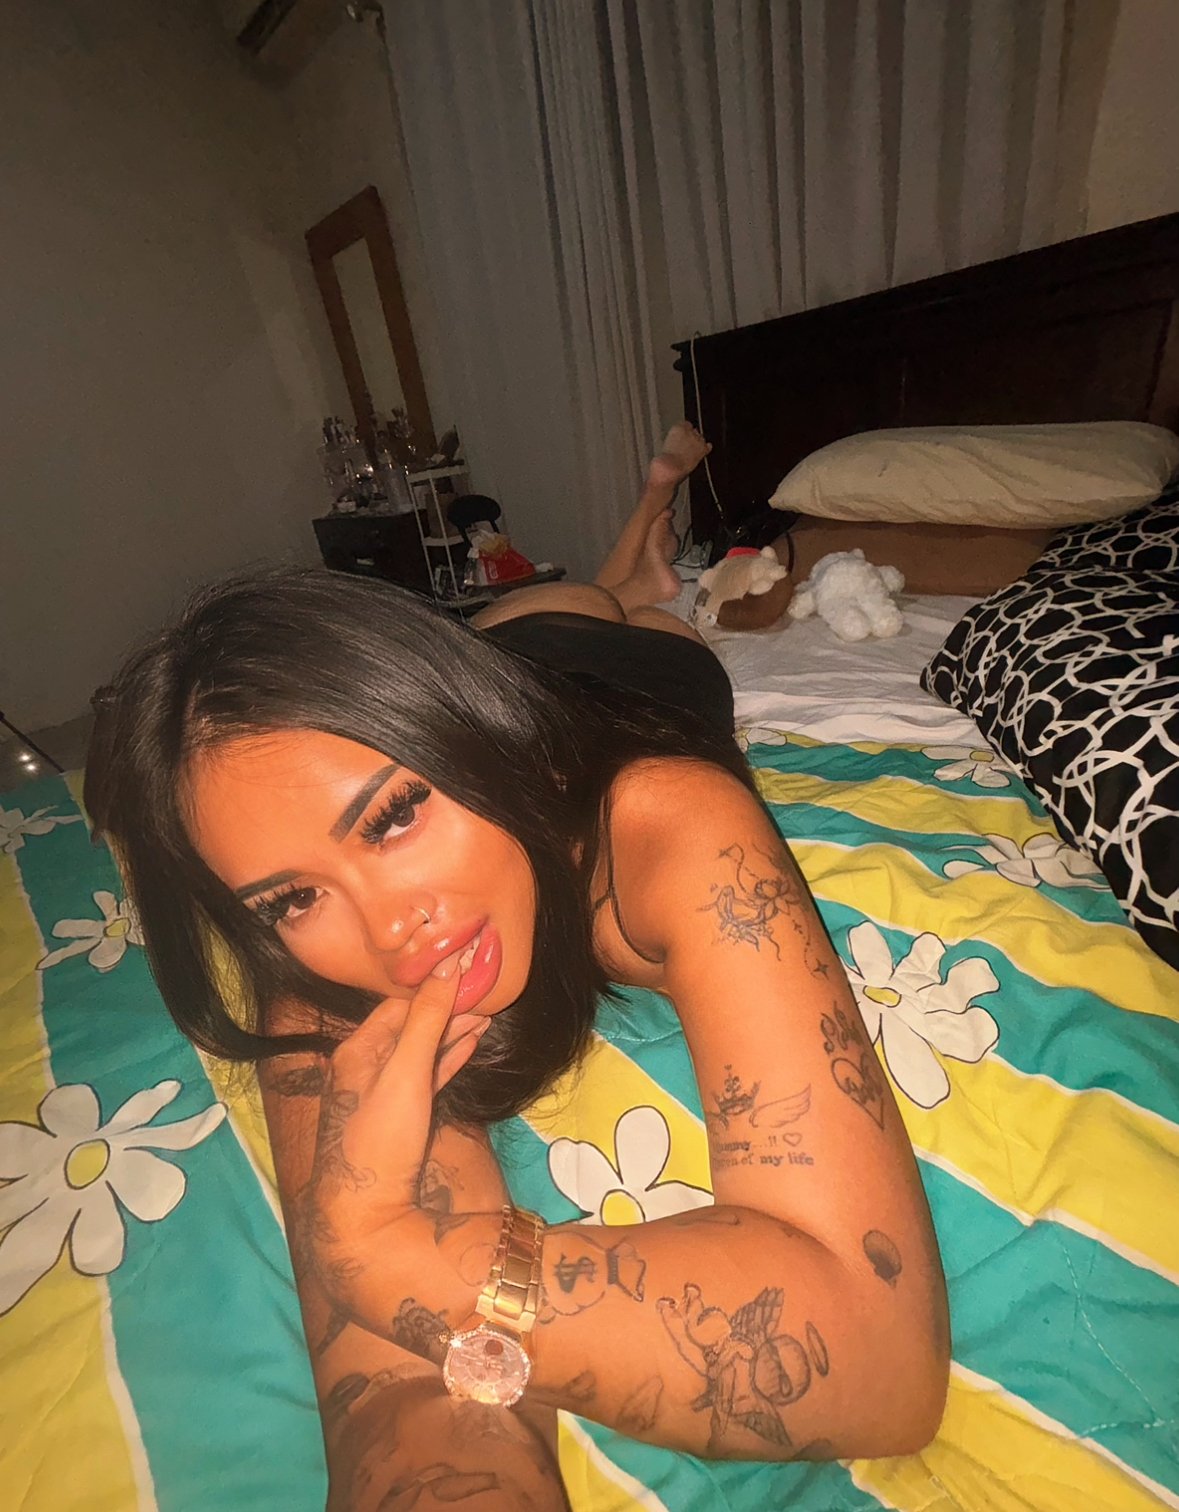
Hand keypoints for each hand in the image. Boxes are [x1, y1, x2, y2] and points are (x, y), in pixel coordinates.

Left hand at [307, 958, 488, 1307]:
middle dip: (449, 1008)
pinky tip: (470, 1045)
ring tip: (487, 1015)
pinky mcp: (399, 1118)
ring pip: (421, 1051)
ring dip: (453, 1032)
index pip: (400, 1004)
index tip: (470, 972)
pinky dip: (449, 1058)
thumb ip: (428, 1019)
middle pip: (411, 1025)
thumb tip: (449, 962)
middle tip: (487, 992)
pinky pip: (427, 1076)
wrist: (367, 1217)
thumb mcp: (406, 1073)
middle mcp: (364, 1067)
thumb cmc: (380, 1140)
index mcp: (356, 1050)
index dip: (436, 987)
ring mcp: (381, 1094)